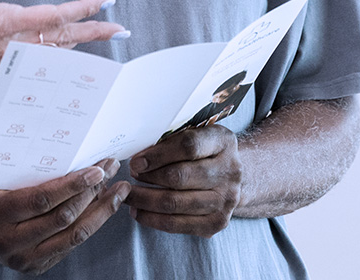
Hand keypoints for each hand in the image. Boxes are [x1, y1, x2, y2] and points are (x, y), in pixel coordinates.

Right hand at [0, 0, 126, 78]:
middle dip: (93, 32)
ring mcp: (5, 55)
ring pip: (53, 50)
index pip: (52, 16)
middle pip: (61, 38)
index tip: (104, 1)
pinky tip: (66, 48)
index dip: (81, 8)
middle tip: (121, 28)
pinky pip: (40, 57)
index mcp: (2, 23)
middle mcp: (9, 43)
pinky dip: (60, 50)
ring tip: (103, 36)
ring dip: (80, 42)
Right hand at [0, 159, 129, 273]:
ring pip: (74, 237)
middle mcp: (10, 242)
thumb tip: (70, 151)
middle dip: (93, 193)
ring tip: (118, 190)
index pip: (43, 200)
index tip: (97, 169)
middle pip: (64, 219)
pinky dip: (89, 225)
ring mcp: (23, 260)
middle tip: (111, 170)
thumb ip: (24, 170)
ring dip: (100, 212)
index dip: (73, 185)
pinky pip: (69, 246)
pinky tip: (101, 207)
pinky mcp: (34, 267)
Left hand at [125, 125, 242, 236]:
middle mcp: (229, 171)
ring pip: (176, 203)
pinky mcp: (218, 222)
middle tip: (129, 177)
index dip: (158, 155)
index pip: (188, 146)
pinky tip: (139, 212)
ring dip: (145, 200)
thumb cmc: (205, 152)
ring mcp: (226, 199)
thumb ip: (171, 140)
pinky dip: (153, 219)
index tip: (136, 161)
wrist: (231, 176)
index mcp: (223, 142)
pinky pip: (178, 225)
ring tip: (128, 195)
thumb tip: (138, 156)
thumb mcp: (195, 134)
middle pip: (180, 177)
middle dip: (148, 178)